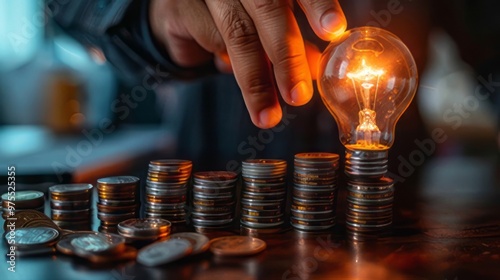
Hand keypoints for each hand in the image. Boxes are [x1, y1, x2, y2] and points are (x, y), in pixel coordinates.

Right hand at [150, 0, 345, 127]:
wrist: (178, 9)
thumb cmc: (231, 16)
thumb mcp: (266, 27)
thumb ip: (290, 40)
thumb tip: (315, 66)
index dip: (317, 5)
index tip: (334, 31)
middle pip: (269, 10)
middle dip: (287, 57)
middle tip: (299, 96)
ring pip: (239, 35)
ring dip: (256, 80)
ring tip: (268, 114)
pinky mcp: (182, 6)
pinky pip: (210, 39)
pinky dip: (225, 61)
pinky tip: (226, 66)